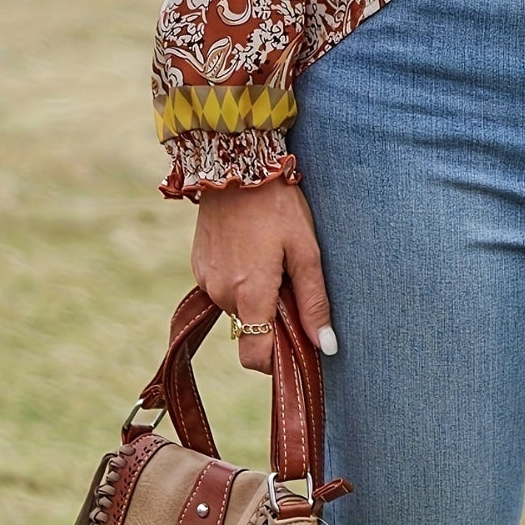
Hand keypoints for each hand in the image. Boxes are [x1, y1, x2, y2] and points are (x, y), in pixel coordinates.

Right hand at [191, 178, 337, 372]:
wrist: (238, 164)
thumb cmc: (279, 205)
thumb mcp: (306, 250)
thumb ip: (314, 301)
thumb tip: (327, 347)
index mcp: (249, 293)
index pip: (255, 357)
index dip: (277, 359)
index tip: (296, 341)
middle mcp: (221, 293)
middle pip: (249, 330)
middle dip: (271, 317)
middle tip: (290, 280)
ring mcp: (205, 279)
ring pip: (236, 308)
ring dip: (255, 296)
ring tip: (271, 257)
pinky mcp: (198, 265)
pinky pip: (222, 288)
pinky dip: (239, 280)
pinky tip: (252, 248)